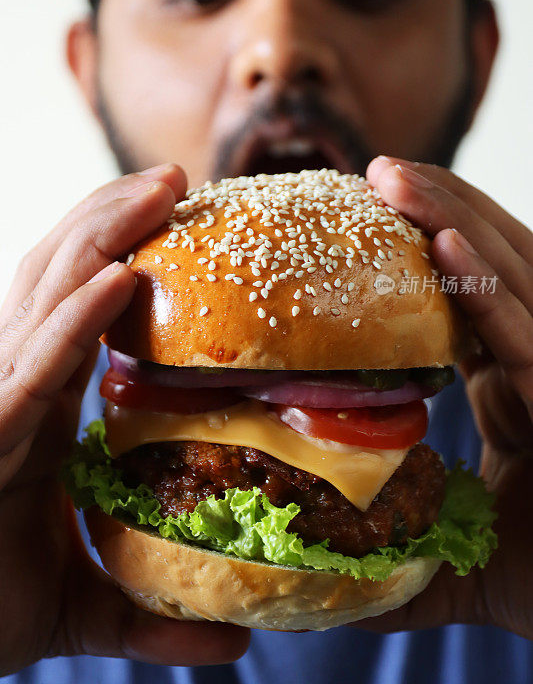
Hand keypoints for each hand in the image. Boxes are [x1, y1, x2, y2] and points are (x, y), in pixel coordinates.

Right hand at [0, 164, 249, 675]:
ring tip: (162, 190)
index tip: (185, 218)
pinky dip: (73, 321)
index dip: (126, 253)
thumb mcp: (87, 608)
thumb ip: (158, 617)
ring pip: (45, 299)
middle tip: (180, 178)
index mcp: (41, 405)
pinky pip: (33, 365)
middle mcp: (15, 386)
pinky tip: (120, 280)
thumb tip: (239, 642)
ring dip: (103, 237)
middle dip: (117, 218)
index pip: (82, 308)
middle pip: (65, 278)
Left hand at [351, 156, 532, 639]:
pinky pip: (531, 339)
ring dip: (459, 220)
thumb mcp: (460, 548)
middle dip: (440, 208)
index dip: (427, 247)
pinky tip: (449, 245)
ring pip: (517, 279)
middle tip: (376, 171)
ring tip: (396, 179)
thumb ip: (398, 539)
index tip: (367, 212)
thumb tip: (322, 557)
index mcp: (517, 380)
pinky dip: (494, 293)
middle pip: (495, 265)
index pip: (473, 295)